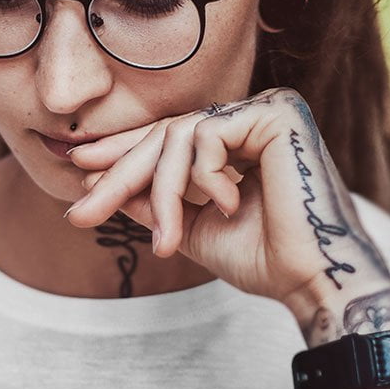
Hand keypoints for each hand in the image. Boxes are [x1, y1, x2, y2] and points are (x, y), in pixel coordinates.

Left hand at [63, 88, 389, 329]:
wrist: (309, 280)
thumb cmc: (262, 259)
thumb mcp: (188, 227)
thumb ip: (151, 200)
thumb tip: (96, 182)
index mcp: (240, 138)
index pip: (168, 137)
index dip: (121, 153)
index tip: (80, 171)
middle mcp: (254, 115)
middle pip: (165, 134)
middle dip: (120, 175)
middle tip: (83, 213)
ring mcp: (268, 108)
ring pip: (178, 137)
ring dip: (162, 193)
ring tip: (169, 240)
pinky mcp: (279, 112)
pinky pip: (207, 136)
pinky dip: (205, 178)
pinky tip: (230, 205)